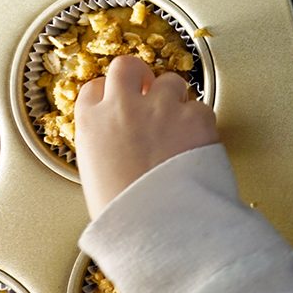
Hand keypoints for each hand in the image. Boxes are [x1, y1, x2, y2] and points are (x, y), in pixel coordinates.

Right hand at [75, 55, 218, 219]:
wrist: (158, 225)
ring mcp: (161, 107)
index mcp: (92, 122)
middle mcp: (124, 106)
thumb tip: (117, 144)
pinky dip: (199, 122)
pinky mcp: (195, 115)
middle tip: (148, 92)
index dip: (108, 94)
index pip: (93, 88)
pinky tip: (195, 143)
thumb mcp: (95, 178)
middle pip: (127, 66)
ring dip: (173, 97)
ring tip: (176, 125)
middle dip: (139, 76)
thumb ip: (104, 148)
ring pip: (170, 81)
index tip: (116, 101)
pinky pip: (200, 107)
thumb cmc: (124, 215)